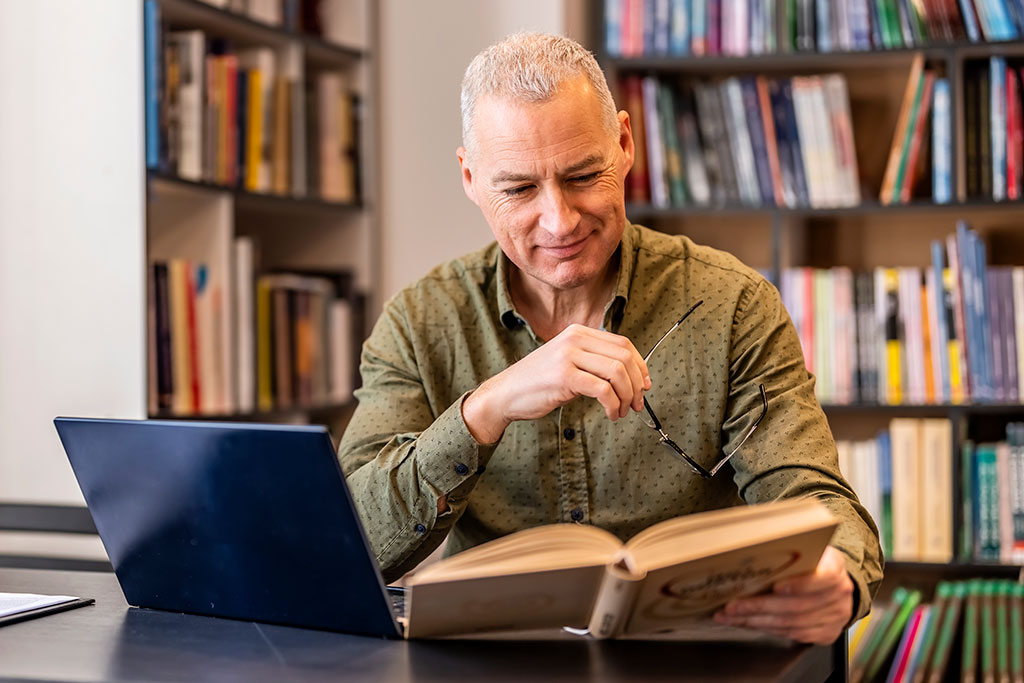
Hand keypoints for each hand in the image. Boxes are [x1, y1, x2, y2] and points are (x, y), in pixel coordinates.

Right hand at [461, 324, 650, 443]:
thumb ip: (593, 361)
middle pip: (624, 357)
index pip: (623, 343)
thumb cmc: (539, 382)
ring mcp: (569, 356)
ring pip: (617, 372)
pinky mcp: (564, 376)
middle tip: (637, 403)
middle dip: (637, 384)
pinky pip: (603, 390)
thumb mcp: (568, 361)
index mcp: (578, 332)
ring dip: (626, 396)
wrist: (506, 393)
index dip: (640, 365)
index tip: (645, 385)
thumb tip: (631, 376)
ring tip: (622, 411)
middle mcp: (574, 339)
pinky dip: (613, 405)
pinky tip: (610, 414)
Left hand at [712, 546, 853, 644]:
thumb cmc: (815, 563)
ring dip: (756, 621)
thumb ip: (787, 546)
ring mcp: (833, 617)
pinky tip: (747, 622)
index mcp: (834, 568)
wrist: (837, 585)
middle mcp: (837, 595)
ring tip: (731, 616)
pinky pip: (791, 634)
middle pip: (797, 606)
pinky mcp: (826, 634)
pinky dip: (766, 629)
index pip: (823, 577)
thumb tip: (749, 541)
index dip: (799, 584)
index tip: (775, 586)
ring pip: (790, 624)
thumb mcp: (808, 548)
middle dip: (759, 606)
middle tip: (733, 606)